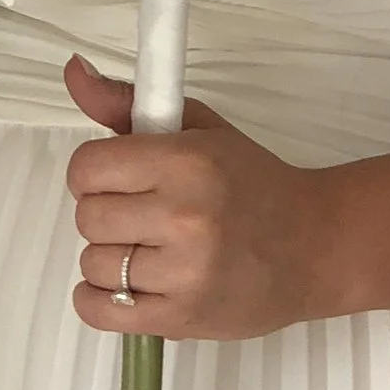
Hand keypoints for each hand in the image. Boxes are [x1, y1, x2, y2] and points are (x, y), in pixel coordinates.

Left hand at [63, 54, 330, 340]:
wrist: (316, 246)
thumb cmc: (254, 184)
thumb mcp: (198, 131)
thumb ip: (128, 104)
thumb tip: (73, 72)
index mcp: (187, 162)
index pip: (88, 168)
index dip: (94, 173)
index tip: (117, 178)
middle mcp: (184, 216)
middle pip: (88, 218)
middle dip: (106, 215)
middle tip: (140, 215)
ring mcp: (184, 272)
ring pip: (93, 265)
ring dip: (111, 259)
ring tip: (149, 251)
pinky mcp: (182, 317)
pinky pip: (100, 310)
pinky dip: (101, 299)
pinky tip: (129, 284)